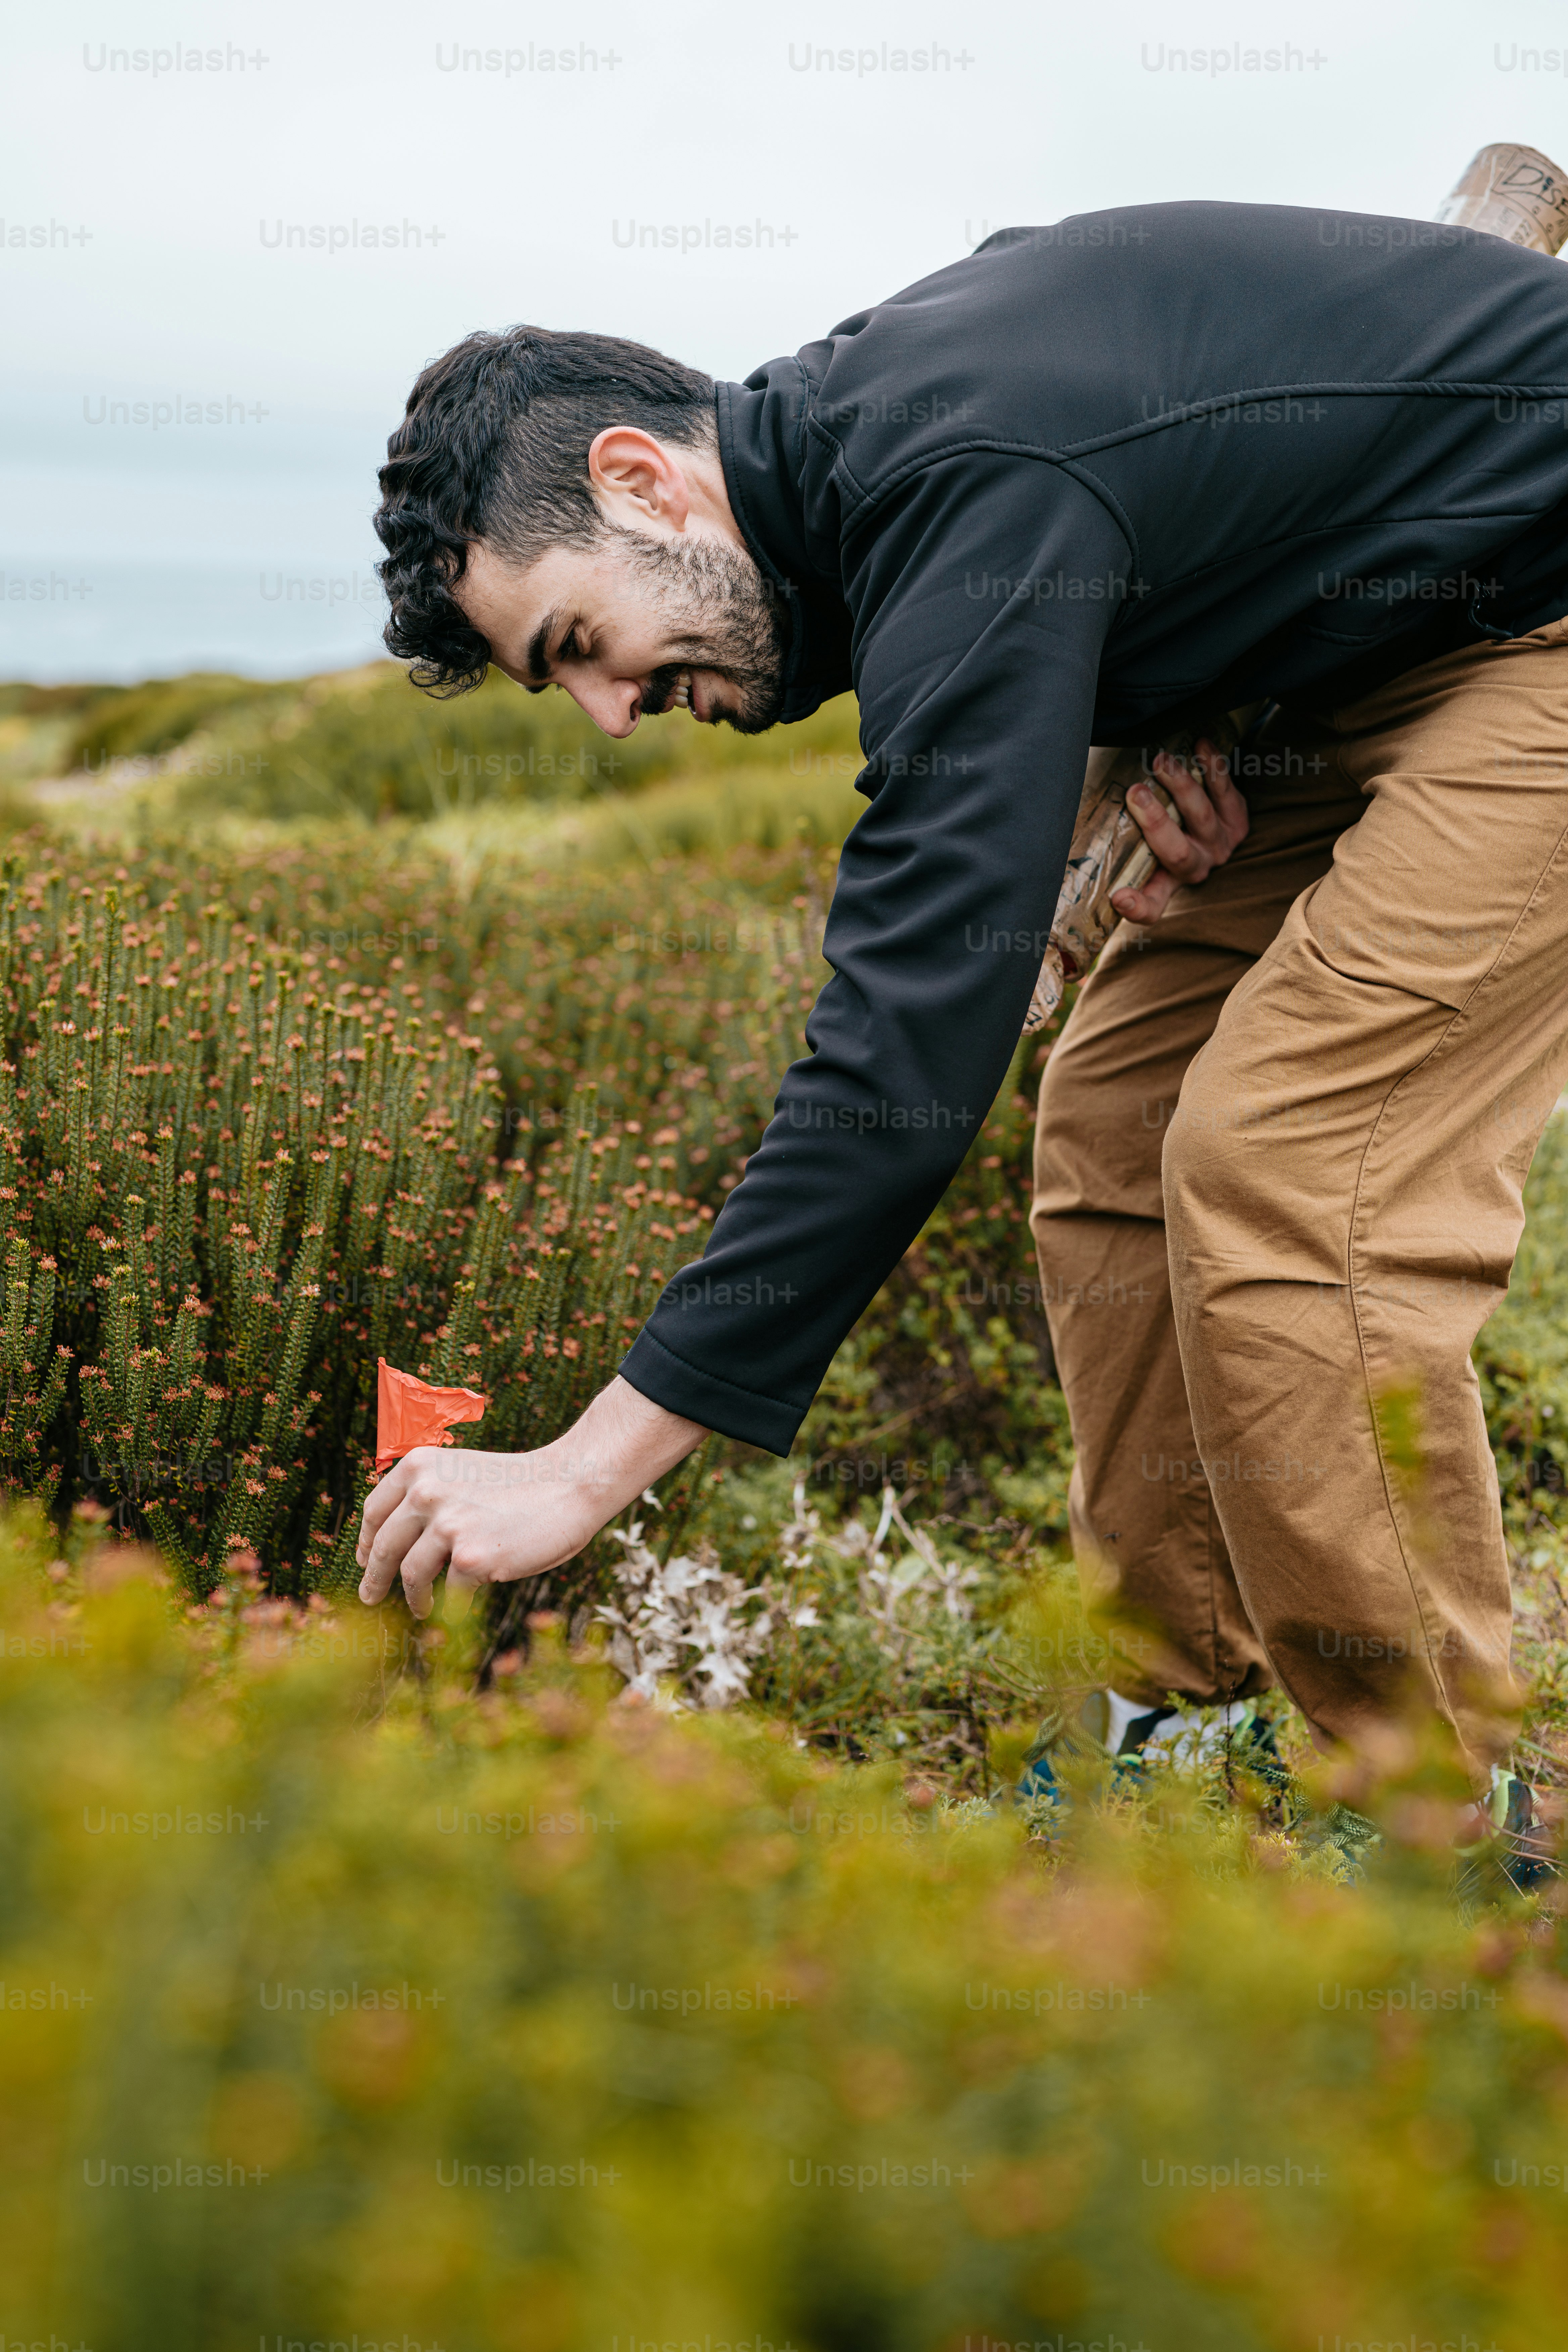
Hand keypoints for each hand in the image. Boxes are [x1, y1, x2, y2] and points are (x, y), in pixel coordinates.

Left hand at [354, 1375, 706, 1620]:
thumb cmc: (518, 1486)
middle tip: (370, 1598)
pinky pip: (451, 1591)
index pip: (375, 1510)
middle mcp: (426, 1491)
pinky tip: (461, 1602)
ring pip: (410, 1574)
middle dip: (373, 1578)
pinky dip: (454, 1602)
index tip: (365, 1560)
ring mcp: (447, 1525)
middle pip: (383, 1546)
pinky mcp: (470, 1558)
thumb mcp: (461, 1474)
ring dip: (412, 1597)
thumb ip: (429, 1496)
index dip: (366, 1540)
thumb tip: (394, 1542)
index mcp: (420, 1466)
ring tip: (420, 1608)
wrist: (571, 1484)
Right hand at [1109, 738, 1248, 924]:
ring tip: (1161, 761)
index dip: (1136, 906)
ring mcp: (1220, 844)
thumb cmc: (1161, 829)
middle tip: (1135, 792)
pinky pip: (1227, 791)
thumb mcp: (1137, 845)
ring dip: (1182, 786)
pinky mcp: (1239, 819)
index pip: (1150, 907)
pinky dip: (1213, 766)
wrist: (1203, 815)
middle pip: (1177, 852)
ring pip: (1202, 816)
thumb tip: (1072, 820)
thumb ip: (1115, 841)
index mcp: (1166, 883)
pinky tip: (1200, 745)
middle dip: (1156, 821)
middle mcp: (1196, 868)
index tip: (1118, 897)